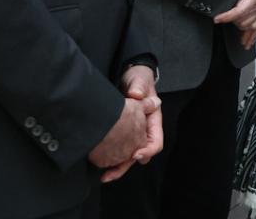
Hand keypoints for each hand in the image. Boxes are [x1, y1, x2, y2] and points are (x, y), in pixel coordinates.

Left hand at [99, 66, 162, 181]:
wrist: (128, 79)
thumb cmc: (138, 80)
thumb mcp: (140, 81)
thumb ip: (139, 86)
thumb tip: (136, 95)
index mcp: (153, 121)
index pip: (156, 141)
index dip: (148, 150)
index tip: (136, 154)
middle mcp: (144, 131)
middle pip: (141, 155)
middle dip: (127, 165)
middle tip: (112, 172)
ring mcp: (132, 135)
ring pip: (128, 158)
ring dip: (117, 168)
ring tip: (104, 176)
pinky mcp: (121, 135)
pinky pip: (118, 152)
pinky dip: (110, 161)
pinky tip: (100, 166)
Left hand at [214, 0, 255, 49]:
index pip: (240, 11)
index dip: (227, 16)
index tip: (217, 18)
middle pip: (244, 21)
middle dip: (231, 20)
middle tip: (221, 17)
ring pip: (250, 26)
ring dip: (238, 27)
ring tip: (229, 24)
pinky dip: (251, 37)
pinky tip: (245, 44)